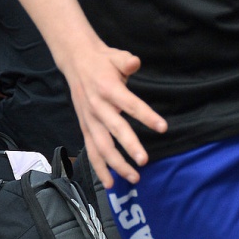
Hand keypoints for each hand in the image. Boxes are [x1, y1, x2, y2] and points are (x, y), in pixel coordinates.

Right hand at [60, 38, 166, 188]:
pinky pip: (92, 151)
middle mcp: (98, 108)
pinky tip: (110, 183)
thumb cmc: (102, 61)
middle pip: (114, 130)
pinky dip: (99, 168)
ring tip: (133, 177)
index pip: (130, 104)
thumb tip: (135, 63)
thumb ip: (126, 61)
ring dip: (116, 164)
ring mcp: (90, 120)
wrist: (76, 62)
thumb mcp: (115, 56)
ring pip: (102, 147)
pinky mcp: (85, 128)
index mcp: (108, 89)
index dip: (146, 116)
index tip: (163, 127)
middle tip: (144, 161)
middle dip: (129, 147)